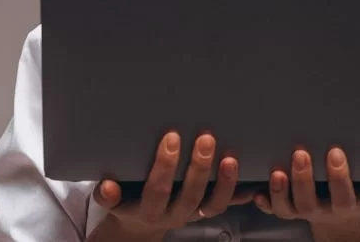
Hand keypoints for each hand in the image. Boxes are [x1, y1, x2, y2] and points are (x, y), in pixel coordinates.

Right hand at [92, 132, 252, 237]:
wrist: (141, 222)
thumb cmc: (128, 198)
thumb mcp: (114, 199)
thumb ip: (108, 194)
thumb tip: (106, 186)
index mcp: (149, 209)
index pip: (159, 189)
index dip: (166, 165)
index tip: (171, 137)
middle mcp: (174, 214)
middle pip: (191, 195)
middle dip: (199, 167)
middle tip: (206, 138)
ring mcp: (194, 213)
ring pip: (213, 204)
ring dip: (225, 182)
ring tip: (231, 158)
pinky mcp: (207, 211)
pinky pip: (227, 206)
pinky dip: (240, 193)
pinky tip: (253, 178)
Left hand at [253, 148, 359, 234]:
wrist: (339, 219)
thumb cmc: (355, 195)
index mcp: (343, 205)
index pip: (342, 194)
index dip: (338, 177)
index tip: (336, 153)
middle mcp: (319, 209)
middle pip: (309, 200)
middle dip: (304, 177)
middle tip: (301, 152)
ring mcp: (299, 210)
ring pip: (286, 207)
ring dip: (280, 190)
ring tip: (277, 170)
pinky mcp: (284, 208)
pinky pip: (270, 208)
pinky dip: (263, 200)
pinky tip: (256, 190)